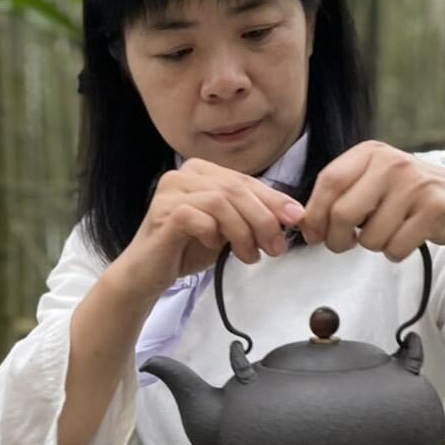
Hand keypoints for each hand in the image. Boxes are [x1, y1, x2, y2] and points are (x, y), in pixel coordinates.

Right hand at [113, 158, 304, 299]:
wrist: (148, 273)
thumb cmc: (187, 249)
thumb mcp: (228, 230)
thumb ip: (252, 217)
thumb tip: (292, 216)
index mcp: (202, 171)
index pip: (246, 181)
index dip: (274, 200)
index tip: (296, 220)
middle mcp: (184, 174)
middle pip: (237, 189)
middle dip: (263, 219)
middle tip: (277, 247)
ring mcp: (171, 191)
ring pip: (221, 201)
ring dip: (243, 231)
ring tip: (250, 256)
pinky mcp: (162, 213)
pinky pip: (198, 217)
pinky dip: (214, 234)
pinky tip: (215, 247)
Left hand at [301, 140, 444, 260]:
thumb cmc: (409, 198)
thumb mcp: (374, 182)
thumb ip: (340, 196)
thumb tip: (302, 224)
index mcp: (371, 153)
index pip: (328, 181)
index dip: (314, 214)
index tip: (313, 234)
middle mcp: (392, 163)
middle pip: (342, 214)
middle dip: (337, 240)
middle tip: (346, 244)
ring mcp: (415, 185)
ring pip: (370, 238)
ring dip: (373, 247)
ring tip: (389, 232)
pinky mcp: (434, 209)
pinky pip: (395, 248)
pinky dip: (395, 253)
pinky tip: (408, 237)